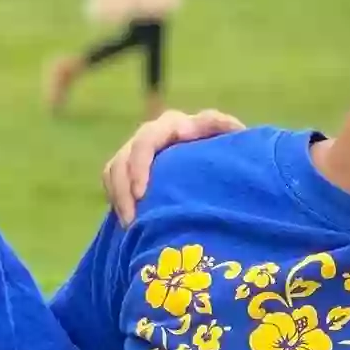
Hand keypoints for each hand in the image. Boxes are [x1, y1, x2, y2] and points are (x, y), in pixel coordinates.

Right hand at [102, 108, 245, 223]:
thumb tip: (225, 130)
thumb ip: (229, 133)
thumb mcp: (238, 145)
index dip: (141, 163)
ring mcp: (142, 147)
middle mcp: (159, 132)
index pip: (152, 138)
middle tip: (133, 216)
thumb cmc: (237, 156)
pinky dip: (115, 198)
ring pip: (116, 166)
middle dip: (127, 184)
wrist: (226, 165)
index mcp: (182, 125)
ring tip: (130, 224)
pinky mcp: (132, 164)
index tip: (143, 192)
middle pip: (130, 153)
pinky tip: (127, 221)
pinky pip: (112, 178)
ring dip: (118, 195)